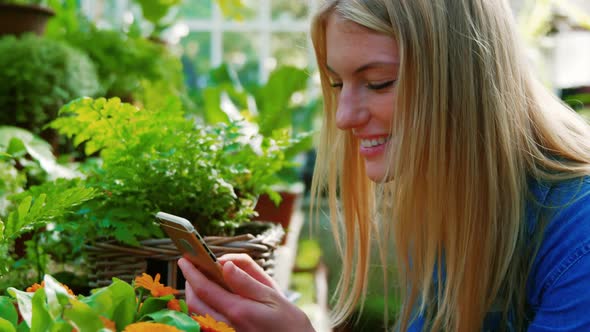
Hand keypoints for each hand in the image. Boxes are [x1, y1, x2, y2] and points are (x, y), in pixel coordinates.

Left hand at [178, 254, 314, 331]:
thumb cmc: (289, 323)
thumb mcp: (273, 296)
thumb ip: (246, 280)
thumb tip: (225, 264)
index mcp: (238, 311)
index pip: (204, 289)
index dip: (191, 272)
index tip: (185, 258)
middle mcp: (226, 326)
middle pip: (195, 303)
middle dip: (190, 283)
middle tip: (192, 267)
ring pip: (198, 315)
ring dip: (196, 296)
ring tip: (202, 280)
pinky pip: (208, 323)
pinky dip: (205, 308)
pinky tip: (214, 299)